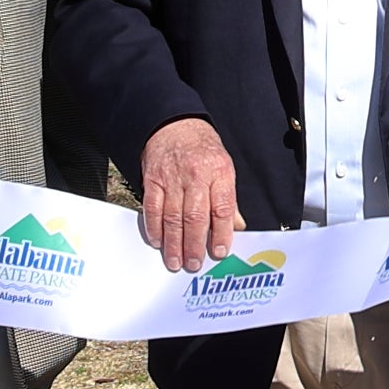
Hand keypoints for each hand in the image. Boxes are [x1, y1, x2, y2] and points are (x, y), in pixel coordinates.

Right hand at [139, 119, 241, 270]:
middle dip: (194, 245)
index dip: (221, 233)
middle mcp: (196, 176)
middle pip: (195, 217)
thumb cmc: (202, 149)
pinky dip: (154, 227)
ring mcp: (172, 178)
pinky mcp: (153, 180)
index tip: (219, 252)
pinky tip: (158, 242)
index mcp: (219, 172)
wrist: (174, 124)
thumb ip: (229, 199)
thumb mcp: (224, 167)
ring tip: (176, 261)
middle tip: (194, 264)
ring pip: (173, 216)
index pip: (222, 208)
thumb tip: (236, 227)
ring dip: (174, 243)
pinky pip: (152, 208)